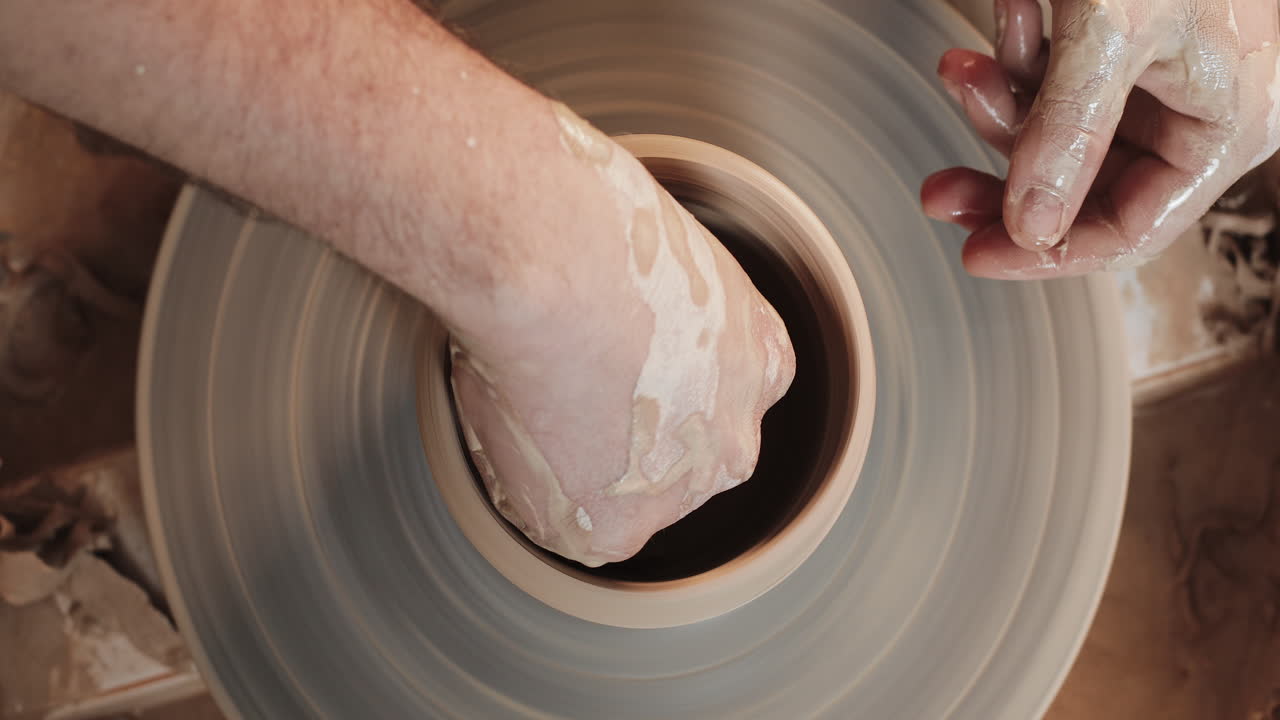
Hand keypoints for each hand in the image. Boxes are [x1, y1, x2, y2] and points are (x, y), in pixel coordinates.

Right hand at [449, 104, 794, 566]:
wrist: (553, 260)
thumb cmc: (597, 227)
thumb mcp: (665, 254)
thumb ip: (667, 313)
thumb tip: (617, 322)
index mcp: (762, 364)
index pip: (715, 396)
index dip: (654, 381)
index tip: (611, 363)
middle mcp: (735, 440)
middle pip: (671, 461)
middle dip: (619, 438)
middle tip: (557, 382)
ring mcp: (678, 494)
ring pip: (612, 497)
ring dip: (568, 464)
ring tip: (528, 387)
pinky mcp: (612, 531)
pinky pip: (555, 520)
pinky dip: (521, 482)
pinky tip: (512, 418)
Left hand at [922, 0, 1279, 277]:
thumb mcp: (1114, 32)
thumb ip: (1069, 133)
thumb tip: (1028, 228)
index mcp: (1223, 128)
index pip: (1130, 229)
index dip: (1048, 253)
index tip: (975, 253)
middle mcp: (1193, 113)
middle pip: (1083, 191)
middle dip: (1002, 179)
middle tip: (938, 193)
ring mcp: (1154, 80)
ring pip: (1056, 135)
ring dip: (998, 105)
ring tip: (961, 67)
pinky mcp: (1115, 43)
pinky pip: (1054, 79)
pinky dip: (1016, 55)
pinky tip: (1007, 14)